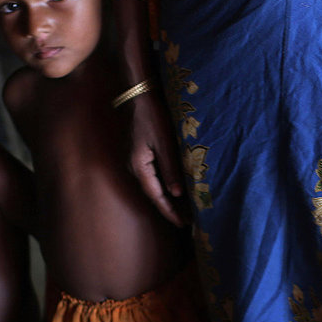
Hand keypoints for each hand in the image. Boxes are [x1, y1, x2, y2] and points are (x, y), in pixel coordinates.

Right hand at [127, 89, 189, 226]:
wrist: (140, 97)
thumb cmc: (153, 117)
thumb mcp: (165, 142)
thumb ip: (170, 168)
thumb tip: (177, 193)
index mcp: (139, 166)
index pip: (155, 195)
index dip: (169, 211)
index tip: (182, 224)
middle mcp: (134, 167)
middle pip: (153, 194)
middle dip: (170, 208)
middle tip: (187, 221)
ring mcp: (135, 161)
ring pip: (153, 186)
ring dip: (168, 197)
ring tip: (185, 209)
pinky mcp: (140, 155)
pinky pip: (153, 176)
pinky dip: (164, 185)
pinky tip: (176, 188)